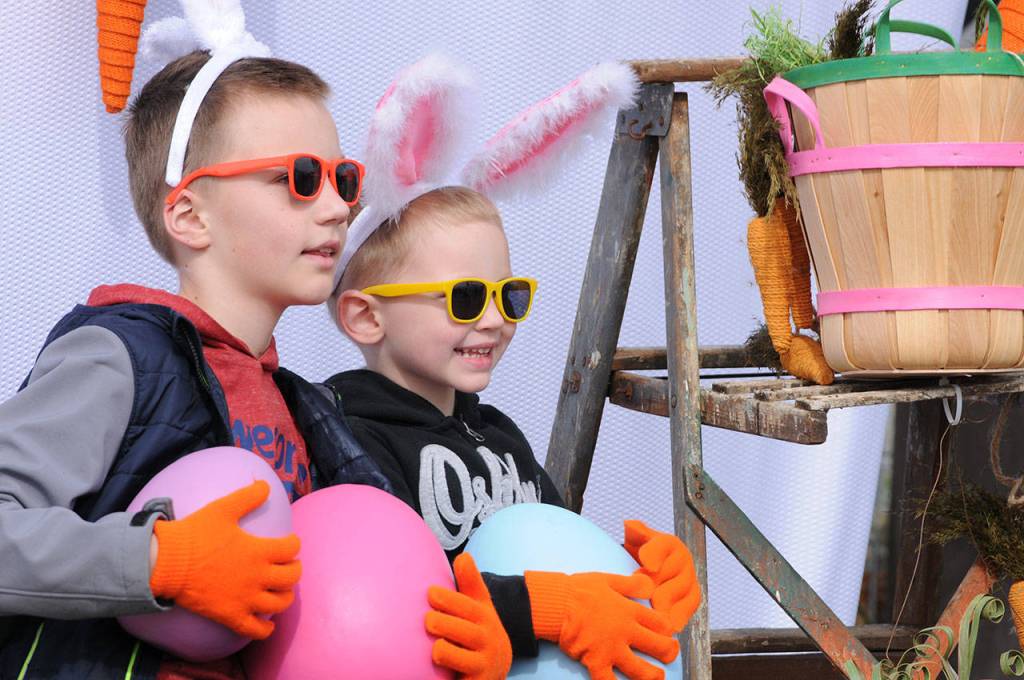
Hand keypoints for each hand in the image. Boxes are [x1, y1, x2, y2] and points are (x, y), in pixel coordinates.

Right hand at [149, 480, 300, 638]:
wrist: (166, 562)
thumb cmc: (194, 534)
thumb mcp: (223, 509)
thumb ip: (247, 497)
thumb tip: (264, 484)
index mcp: (259, 550)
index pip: (292, 548)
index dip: (293, 543)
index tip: (288, 542)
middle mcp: (257, 576)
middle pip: (292, 577)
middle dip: (294, 569)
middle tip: (287, 565)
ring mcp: (245, 598)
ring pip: (280, 603)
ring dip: (284, 595)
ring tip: (280, 590)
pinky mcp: (230, 616)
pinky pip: (256, 630)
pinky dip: (266, 628)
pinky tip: (267, 623)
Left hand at [426, 554, 511, 679]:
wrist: (497, 668)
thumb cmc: (479, 631)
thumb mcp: (479, 606)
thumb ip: (470, 583)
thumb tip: (463, 556)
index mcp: (485, 618)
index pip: (470, 607)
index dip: (451, 600)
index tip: (430, 593)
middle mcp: (488, 641)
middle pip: (468, 633)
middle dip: (448, 625)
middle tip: (428, 619)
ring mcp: (484, 664)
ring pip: (467, 660)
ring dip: (450, 653)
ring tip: (435, 648)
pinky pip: (468, 679)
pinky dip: (455, 676)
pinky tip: (437, 669)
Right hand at [525, 570, 678, 679]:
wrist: (556, 603)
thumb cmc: (579, 590)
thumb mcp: (607, 580)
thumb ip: (630, 585)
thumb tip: (650, 585)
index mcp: (629, 611)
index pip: (659, 622)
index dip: (667, 628)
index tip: (668, 631)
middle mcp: (625, 631)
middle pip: (657, 646)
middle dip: (668, 652)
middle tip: (670, 655)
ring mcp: (611, 649)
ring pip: (640, 669)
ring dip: (652, 676)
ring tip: (657, 677)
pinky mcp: (595, 662)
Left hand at [624, 520, 700, 631]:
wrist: (648, 573)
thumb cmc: (639, 555)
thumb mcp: (635, 540)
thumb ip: (635, 531)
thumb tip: (630, 524)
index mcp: (668, 543)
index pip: (663, 545)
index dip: (655, 554)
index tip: (646, 565)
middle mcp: (683, 559)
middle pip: (673, 572)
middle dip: (659, 583)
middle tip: (648, 595)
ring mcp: (689, 579)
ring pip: (683, 591)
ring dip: (670, 603)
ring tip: (656, 612)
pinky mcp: (692, 598)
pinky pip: (689, 607)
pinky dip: (680, 617)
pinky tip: (668, 626)